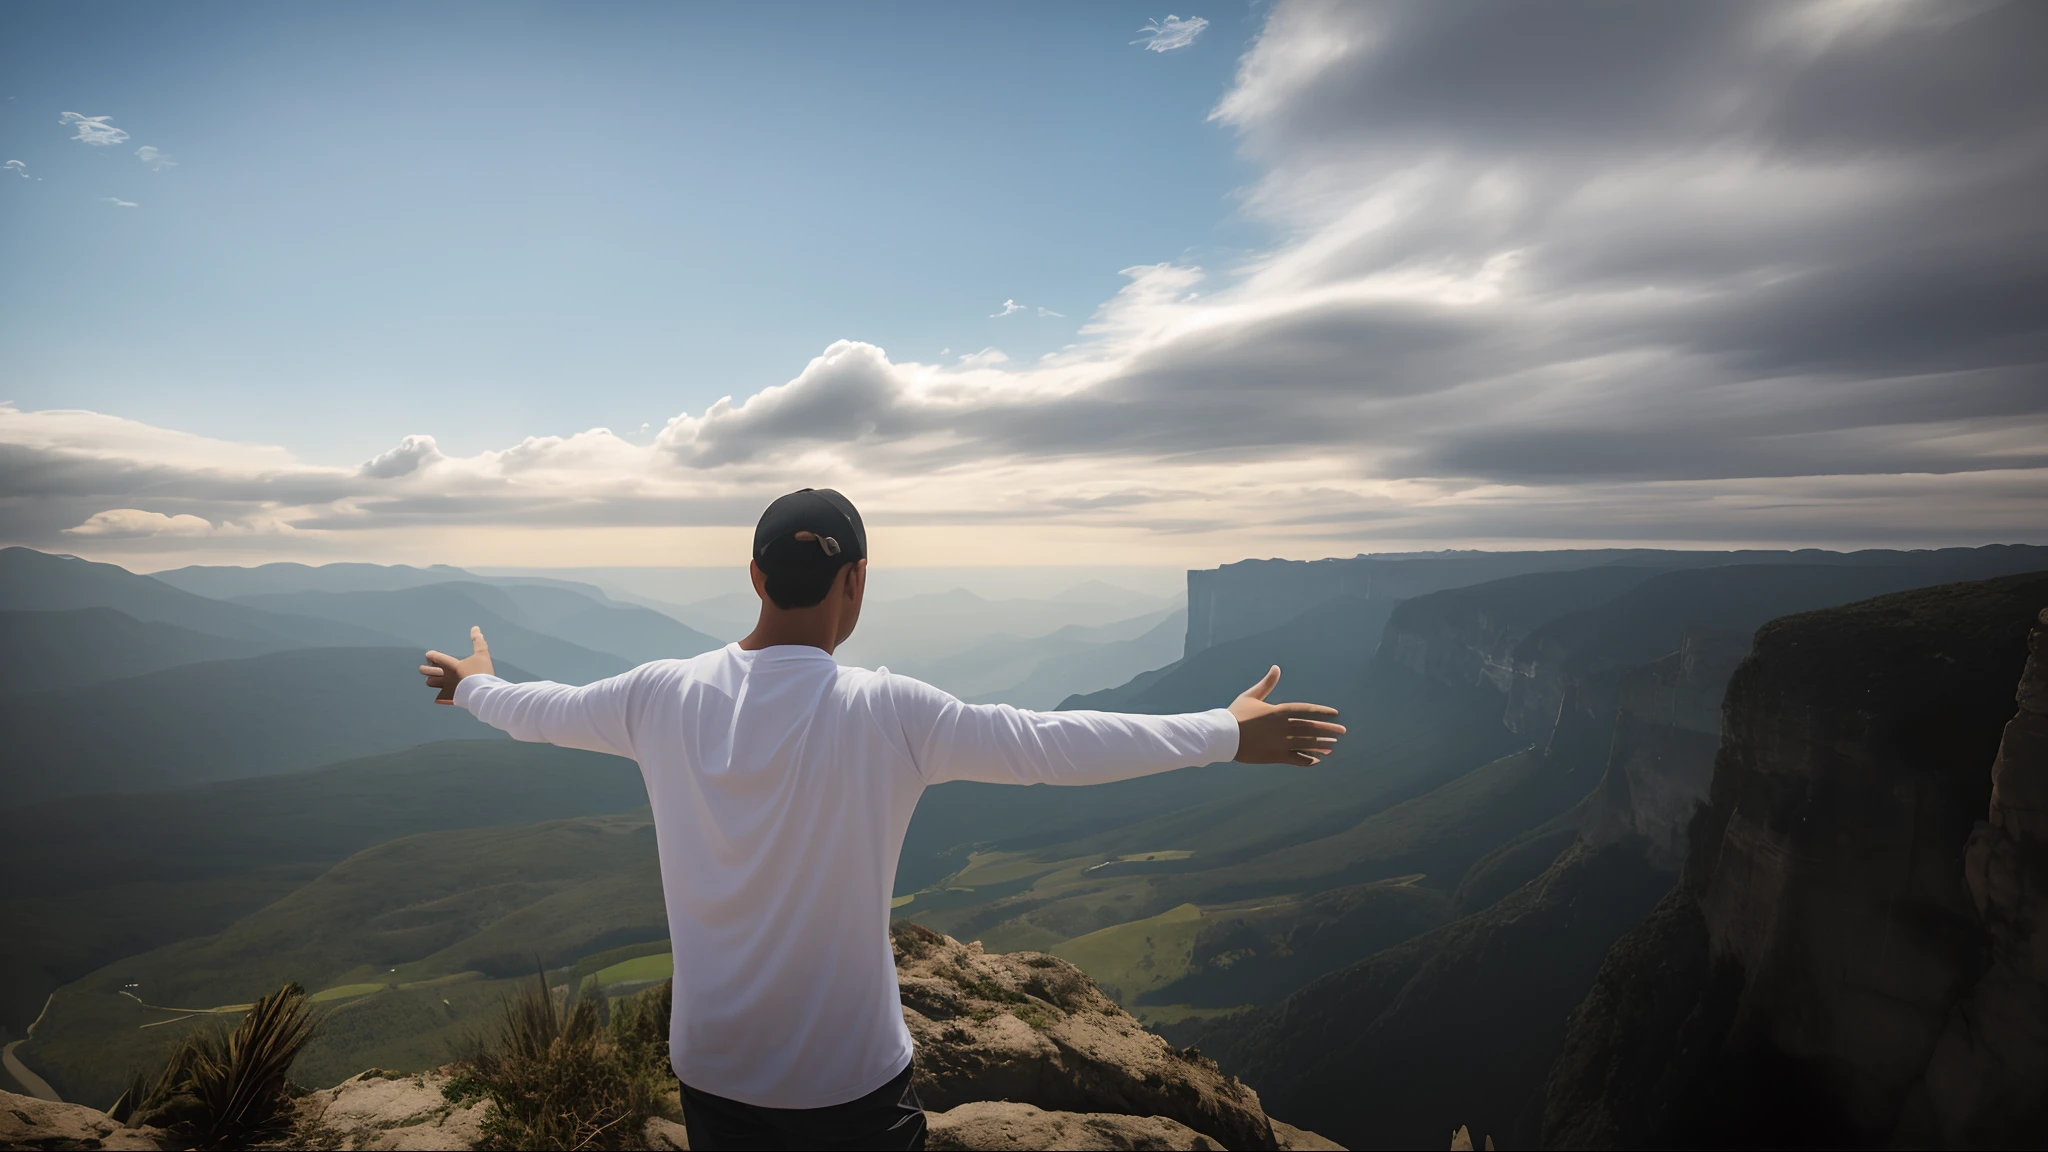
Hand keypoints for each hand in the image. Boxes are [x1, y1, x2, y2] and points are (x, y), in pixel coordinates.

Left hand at [420, 626, 492, 704]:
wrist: (483, 693)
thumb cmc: (481, 672)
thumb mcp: (482, 654)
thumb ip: (478, 642)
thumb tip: (475, 628)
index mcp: (451, 665)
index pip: (437, 658)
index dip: (431, 655)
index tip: (428, 654)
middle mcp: (446, 676)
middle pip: (429, 671)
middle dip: (425, 669)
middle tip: (423, 668)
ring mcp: (447, 688)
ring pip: (431, 683)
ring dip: (430, 680)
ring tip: (431, 679)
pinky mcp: (450, 698)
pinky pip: (440, 697)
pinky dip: (439, 696)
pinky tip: (439, 696)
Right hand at [1229, 666, 1343, 765]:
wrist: (1223, 735)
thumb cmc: (1236, 714)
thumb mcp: (1251, 696)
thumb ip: (1267, 683)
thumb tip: (1276, 667)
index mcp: (1279, 711)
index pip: (1306, 711)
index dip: (1322, 712)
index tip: (1335, 714)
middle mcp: (1283, 727)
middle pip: (1311, 728)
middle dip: (1328, 729)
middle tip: (1342, 732)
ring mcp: (1281, 743)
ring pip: (1307, 744)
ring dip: (1321, 745)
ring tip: (1333, 746)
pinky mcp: (1275, 756)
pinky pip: (1296, 759)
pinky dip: (1307, 760)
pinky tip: (1316, 760)